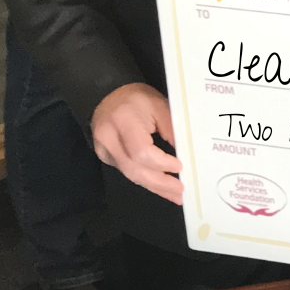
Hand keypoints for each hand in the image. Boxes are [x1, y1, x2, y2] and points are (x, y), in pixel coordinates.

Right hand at [90, 82, 182, 203]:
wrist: (107, 95)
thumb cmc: (137, 98)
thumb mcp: (160, 105)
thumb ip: (172, 128)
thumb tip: (186, 154)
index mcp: (123, 120)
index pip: (141, 151)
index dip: (161, 162)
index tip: (180, 166)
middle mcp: (108, 138)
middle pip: (134, 169)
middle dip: (160, 183)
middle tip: (181, 191)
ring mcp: (104, 150)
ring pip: (130, 175)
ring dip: (155, 187)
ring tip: (175, 195)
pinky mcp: (105, 157)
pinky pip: (128, 172)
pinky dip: (146, 180)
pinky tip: (161, 187)